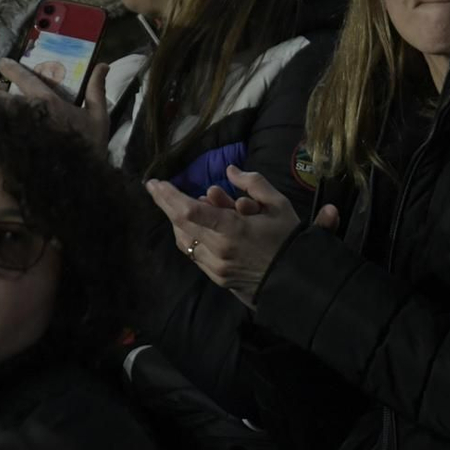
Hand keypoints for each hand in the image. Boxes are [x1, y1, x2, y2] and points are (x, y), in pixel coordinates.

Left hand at [0, 59, 110, 149]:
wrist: (80, 178)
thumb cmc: (90, 146)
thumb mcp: (99, 116)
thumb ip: (97, 89)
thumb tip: (104, 64)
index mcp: (48, 102)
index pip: (27, 79)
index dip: (12, 70)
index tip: (1, 63)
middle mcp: (27, 112)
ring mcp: (15, 130)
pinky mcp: (7, 146)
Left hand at [146, 165, 340, 308]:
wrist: (294, 278)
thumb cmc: (287, 238)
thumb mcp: (279, 204)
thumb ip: (253, 183)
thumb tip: (229, 171)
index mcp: (234, 229)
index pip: (191, 212)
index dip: (170, 196)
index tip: (157, 183)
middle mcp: (218, 249)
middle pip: (180, 224)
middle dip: (165, 203)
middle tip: (155, 187)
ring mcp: (215, 266)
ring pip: (183, 240)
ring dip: (176, 219)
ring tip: (176, 203)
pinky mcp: (215, 276)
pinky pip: (193, 253)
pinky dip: (187, 235)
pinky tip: (191, 225)